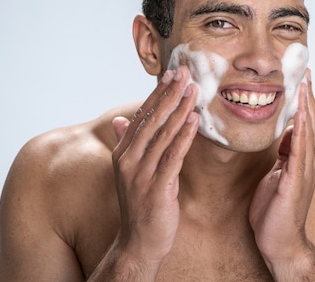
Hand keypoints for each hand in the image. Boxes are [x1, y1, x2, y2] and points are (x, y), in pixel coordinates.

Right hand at [110, 66, 198, 267]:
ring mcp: (141, 174)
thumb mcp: (130, 172)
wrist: (138, 242)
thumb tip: (120, 121)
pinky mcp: (156, 187)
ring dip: (180, 109)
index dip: (157, 95)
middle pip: (152, 120)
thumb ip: (126, 144)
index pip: (142, 117)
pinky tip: (195, 120)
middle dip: (170, 94)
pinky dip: (184, 136)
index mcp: (123, 153)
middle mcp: (128, 160)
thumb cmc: (139, 205)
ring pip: (163, 134)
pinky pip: (173, 156)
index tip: (171, 75)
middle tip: (185, 72)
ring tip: (194, 90)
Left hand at [249, 69, 314, 273]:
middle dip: (308, 97)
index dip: (304, 101)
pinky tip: (299, 115)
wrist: (279, 243)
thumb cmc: (275, 212)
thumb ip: (283, 155)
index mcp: (301, 161)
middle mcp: (307, 163)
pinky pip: (299, 152)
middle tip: (306, 72)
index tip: (302, 79)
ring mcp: (304, 172)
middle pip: (311, 123)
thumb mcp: (276, 175)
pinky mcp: (296, 182)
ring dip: (307, 107)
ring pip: (308, 133)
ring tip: (305, 84)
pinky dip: (300, 131)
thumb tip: (283, 136)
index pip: (305, 125)